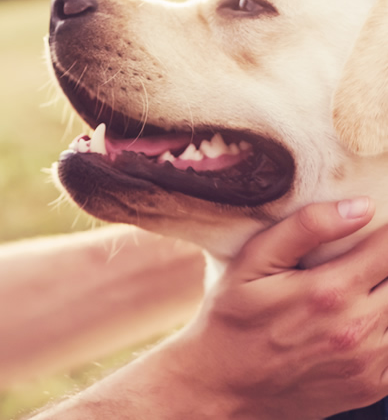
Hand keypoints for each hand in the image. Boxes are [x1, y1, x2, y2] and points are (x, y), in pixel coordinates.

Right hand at [170, 197, 387, 418]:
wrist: (222, 387)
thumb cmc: (232, 318)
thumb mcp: (251, 263)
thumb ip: (305, 228)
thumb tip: (361, 207)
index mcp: (329, 291)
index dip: (383, 230)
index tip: (370, 226)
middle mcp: (358, 328)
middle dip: (382, 262)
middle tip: (356, 259)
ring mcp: (368, 362)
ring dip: (383, 294)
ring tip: (355, 286)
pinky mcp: (371, 385)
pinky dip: (383, 326)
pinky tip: (355, 319)